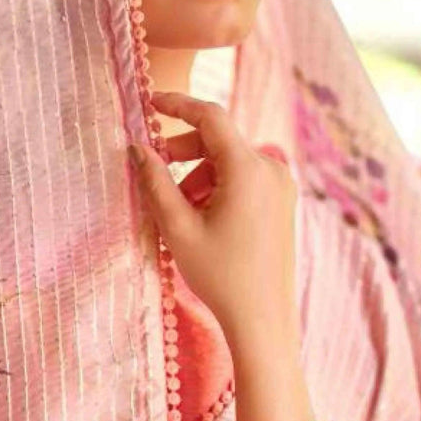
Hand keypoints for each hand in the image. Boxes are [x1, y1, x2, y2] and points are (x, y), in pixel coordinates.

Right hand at [129, 91, 296, 337]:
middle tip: (155, 173)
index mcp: (248, 168)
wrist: (262, 318)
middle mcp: (271, 168)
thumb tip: (137, 147)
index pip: (210, 116)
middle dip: (184, 152)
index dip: (177, 104)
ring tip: (181, 214)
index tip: (150, 102)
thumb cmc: (220, 275)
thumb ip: (155, 181)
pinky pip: (245, 178)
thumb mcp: (177, 227)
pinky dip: (219, 187)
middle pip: (219, 140)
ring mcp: (281, 185)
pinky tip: (203, 220)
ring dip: (200, 175)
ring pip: (230, 161)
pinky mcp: (283, 202)